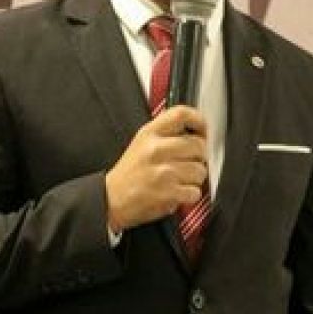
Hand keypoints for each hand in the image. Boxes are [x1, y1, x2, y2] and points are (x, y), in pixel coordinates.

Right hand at [105, 105, 207, 232]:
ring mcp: (163, 171)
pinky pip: (195, 191)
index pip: (180, 114)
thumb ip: (165, 133)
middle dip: (199, 157)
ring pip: (200, 170)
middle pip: (198, 145)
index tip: (202, 131)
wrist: (110, 199)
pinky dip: (189, 195)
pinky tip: (177, 193)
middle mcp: (156, 149)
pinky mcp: (168, 192)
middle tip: (190, 163)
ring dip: (195, 178)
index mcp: (149, 133)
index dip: (198, 121)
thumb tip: (194, 131)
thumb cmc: (128, 173)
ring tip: (180, 180)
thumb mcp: (141, 143)